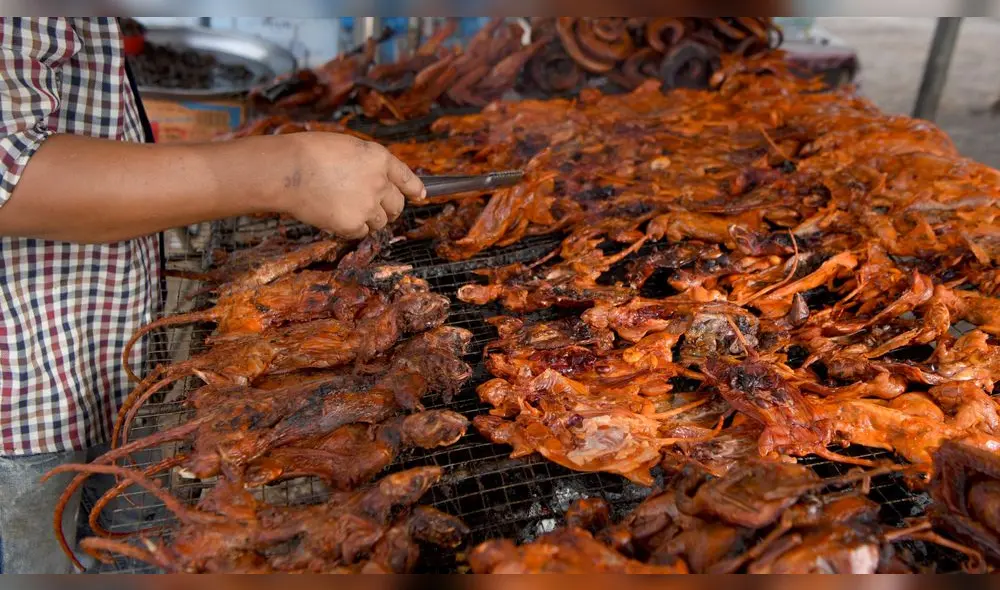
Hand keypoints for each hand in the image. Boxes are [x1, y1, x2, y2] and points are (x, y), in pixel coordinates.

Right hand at [274, 132, 425, 238]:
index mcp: (379, 158)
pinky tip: (335, 215)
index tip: (420, 195)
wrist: (287, 171)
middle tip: (375, 207)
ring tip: (345, 206)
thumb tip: (378, 180)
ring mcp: (367, 205)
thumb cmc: (309, 154)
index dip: (415, 188)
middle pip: (398, 204)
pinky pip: (361, 232)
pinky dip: (352, 228)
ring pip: (381, 222)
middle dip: (390, 208)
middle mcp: (379, 183)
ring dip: (369, 218)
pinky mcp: (352, 224)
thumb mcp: (348, 147)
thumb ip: (368, 164)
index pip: (407, 177)